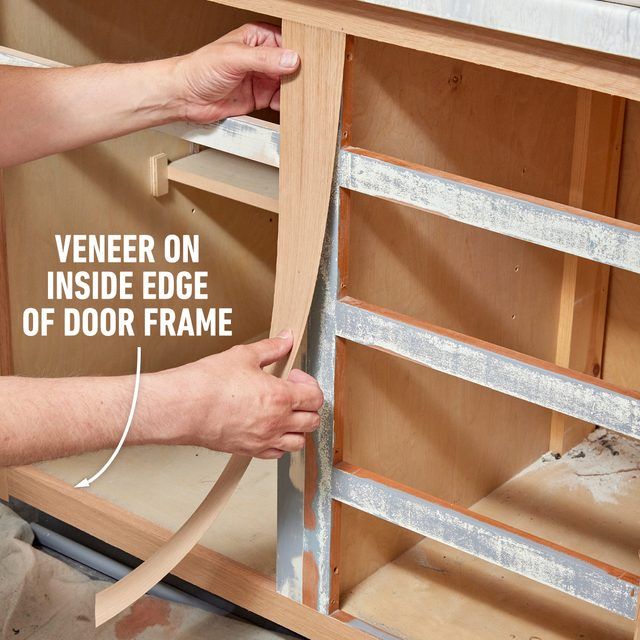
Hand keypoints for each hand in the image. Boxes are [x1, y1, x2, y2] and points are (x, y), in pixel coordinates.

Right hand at [160, 331, 322, 458]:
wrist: (184, 407)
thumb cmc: (209, 383)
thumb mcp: (244, 355)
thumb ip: (271, 347)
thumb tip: (286, 338)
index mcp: (281, 397)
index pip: (316, 397)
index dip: (309, 384)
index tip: (294, 376)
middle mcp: (277, 423)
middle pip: (313, 421)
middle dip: (308, 406)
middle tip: (293, 393)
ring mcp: (264, 440)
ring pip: (299, 442)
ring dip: (298, 427)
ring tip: (285, 412)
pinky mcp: (249, 451)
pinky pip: (276, 454)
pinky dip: (280, 443)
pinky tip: (269, 428)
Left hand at [172, 22, 299, 122]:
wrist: (186, 97)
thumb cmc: (200, 69)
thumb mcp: (234, 58)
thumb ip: (263, 58)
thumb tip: (290, 59)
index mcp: (257, 38)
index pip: (286, 41)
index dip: (300, 51)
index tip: (311, 62)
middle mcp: (261, 57)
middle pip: (290, 64)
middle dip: (300, 73)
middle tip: (310, 82)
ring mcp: (261, 78)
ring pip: (287, 83)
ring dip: (295, 91)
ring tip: (303, 96)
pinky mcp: (260, 97)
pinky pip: (280, 101)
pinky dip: (286, 105)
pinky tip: (290, 106)